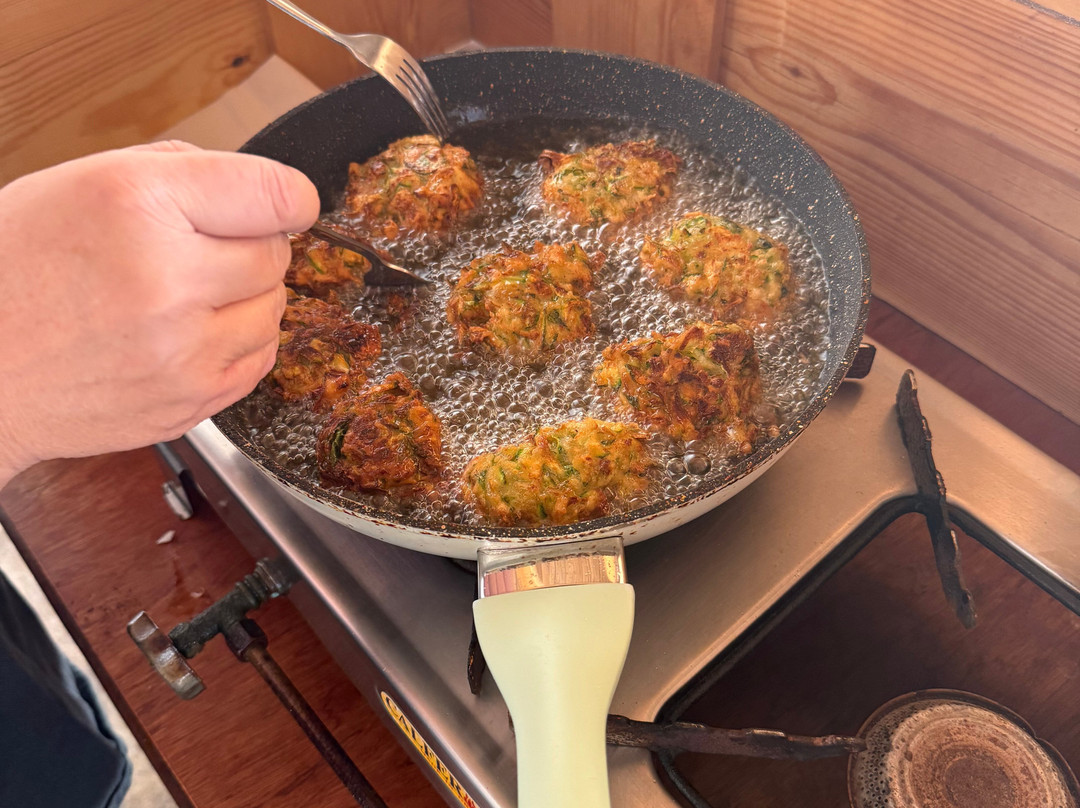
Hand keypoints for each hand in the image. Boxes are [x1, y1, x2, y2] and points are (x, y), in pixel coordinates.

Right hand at [0, 141, 318, 483]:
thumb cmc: (17, 268)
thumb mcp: (82, 182)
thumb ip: (180, 172)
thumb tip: (260, 192)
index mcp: (138, 206)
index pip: (274, 195)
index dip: (289, 199)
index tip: (286, 206)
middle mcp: (166, 280)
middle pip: (276, 256)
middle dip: (250, 247)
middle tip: (201, 253)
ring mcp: (181, 351)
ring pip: (273, 311)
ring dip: (245, 299)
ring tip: (187, 296)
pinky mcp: (189, 402)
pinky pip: (259, 361)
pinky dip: (238, 343)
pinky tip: (191, 333)